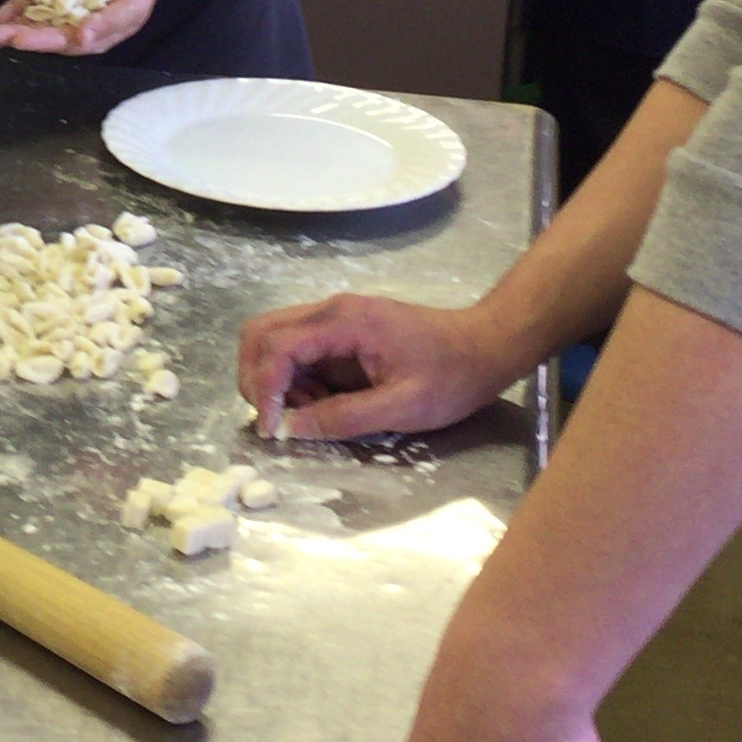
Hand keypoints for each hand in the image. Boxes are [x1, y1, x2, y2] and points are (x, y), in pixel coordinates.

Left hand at [0, 0, 193, 56]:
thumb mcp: (133, 4)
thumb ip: (109, 21)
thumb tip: (82, 37)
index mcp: (90, 37)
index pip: (61, 42)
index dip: (40, 41)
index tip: (19, 40)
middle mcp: (70, 27)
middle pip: (39, 35)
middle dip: (14, 37)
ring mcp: (58, 8)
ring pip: (29, 19)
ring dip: (9, 25)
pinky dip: (16, 4)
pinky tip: (2, 11)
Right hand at [236, 295, 526, 440]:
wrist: (486, 345)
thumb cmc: (452, 376)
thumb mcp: (405, 407)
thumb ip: (346, 418)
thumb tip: (294, 429)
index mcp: (345, 322)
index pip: (278, 346)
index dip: (264, 389)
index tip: (272, 430)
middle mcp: (331, 311)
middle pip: (261, 332)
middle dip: (256, 379)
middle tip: (276, 419)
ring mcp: (335, 318)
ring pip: (273, 340)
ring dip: (276, 381)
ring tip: (310, 412)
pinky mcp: (341, 330)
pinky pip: (297, 350)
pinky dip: (294, 380)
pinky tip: (323, 402)